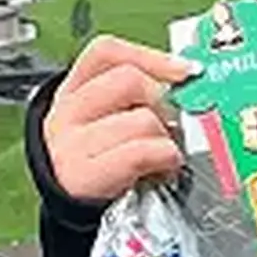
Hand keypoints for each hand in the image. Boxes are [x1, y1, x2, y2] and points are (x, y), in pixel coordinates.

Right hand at [40, 36, 194, 206]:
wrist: (70, 203)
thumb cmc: (98, 159)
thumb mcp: (108, 119)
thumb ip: (138, 96)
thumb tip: (187, 81)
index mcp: (74, 90)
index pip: (107, 53)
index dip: (150, 56)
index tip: (187, 70)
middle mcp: (68, 112)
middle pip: (129, 80)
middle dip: (163, 100)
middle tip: (171, 123)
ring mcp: (72, 144)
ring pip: (142, 119)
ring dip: (166, 138)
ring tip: (164, 152)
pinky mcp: (84, 175)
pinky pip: (140, 153)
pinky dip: (163, 158)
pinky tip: (163, 166)